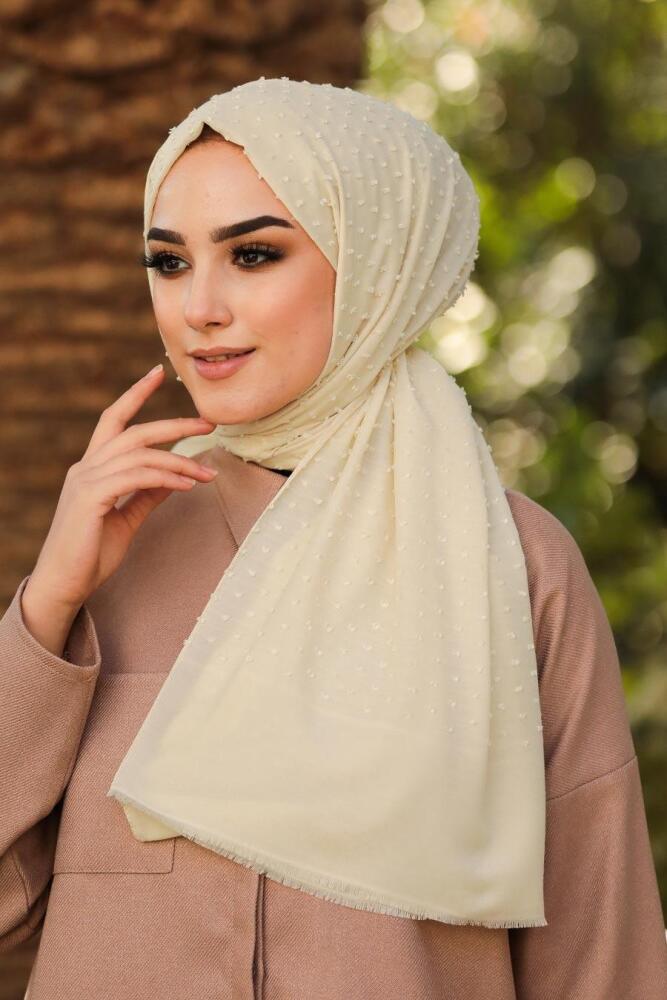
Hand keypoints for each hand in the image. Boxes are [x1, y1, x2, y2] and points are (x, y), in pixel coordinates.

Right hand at [25, 364, 217, 612]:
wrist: (64, 585)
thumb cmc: (92, 554)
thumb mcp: (127, 518)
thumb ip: (147, 494)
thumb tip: (174, 476)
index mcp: (92, 467)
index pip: (114, 419)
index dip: (135, 394)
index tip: (158, 373)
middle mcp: (86, 467)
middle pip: (135, 432)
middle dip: (174, 424)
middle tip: (208, 424)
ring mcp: (86, 481)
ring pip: (141, 455)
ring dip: (180, 462)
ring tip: (208, 473)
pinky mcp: (91, 498)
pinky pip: (136, 478)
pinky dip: (166, 478)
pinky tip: (187, 485)